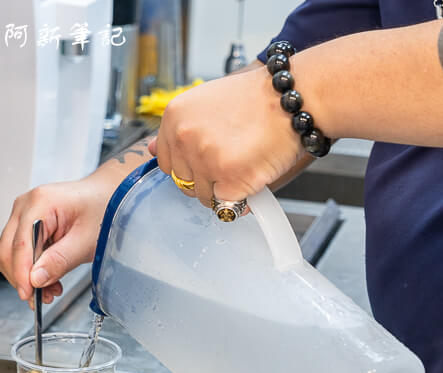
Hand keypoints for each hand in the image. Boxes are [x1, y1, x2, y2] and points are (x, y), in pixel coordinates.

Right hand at [0, 175, 113, 304]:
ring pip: (11, 254)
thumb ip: (60, 261)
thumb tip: (36, 279)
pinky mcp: (27, 225)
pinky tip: (48, 279)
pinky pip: (20, 253)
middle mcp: (25, 206)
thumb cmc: (102, 208)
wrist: (108, 196)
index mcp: (40, 203)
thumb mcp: (86, 240)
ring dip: (27, 277)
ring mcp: (23, 215)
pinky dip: (31, 270)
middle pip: (8, 250)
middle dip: (23, 278)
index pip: (20, 244)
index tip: (28, 294)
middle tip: (41, 298)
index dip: (21, 273)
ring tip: (50, 290)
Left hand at [150, 65, 305, 206]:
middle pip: (183, 182)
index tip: (207, 158)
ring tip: (245, 161)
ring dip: (224, 188)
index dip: (189, 164)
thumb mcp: (205, 102)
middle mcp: (184, 137)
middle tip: (232, 157)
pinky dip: (241, 197)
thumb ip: (178, 129)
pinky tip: (253, 173)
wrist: (292, 96)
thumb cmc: (256, 98)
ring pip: (204, 197)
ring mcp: (205, 159)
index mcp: (174, 117)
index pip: (165, 161)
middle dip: (206, 178)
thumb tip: (150, 149)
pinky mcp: (229, 178)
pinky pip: (226, 205)